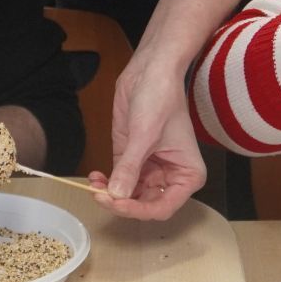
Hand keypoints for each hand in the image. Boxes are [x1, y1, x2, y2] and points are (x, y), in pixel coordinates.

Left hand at [85, 60, 206, 219]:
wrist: (150, 71)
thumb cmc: (160, 98)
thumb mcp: (144, 135)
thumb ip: (130, 167)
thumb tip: (117, 195)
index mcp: (187, 175)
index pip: (163, 207)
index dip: (139, 210)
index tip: (117, 202)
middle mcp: (170, 176)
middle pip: (144, 204)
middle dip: (121, 203)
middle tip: (100, 195)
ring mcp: (150, 168)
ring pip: (129, 195)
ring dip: (111, 195)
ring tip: (94, 187)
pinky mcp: (131, 159)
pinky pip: (119, 180)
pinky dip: (107, 183)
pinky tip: (95, 178)